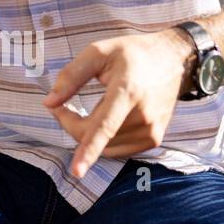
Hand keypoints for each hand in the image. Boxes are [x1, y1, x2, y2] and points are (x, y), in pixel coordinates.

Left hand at [43, 28, 194, 177]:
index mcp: (127, 91)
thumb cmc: (131, 53)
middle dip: (70, 123)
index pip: (105, 126)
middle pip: (96, 137)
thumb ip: (70, 77)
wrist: (174, 60)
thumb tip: (48, 103)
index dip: (88, 150)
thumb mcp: (97, 52)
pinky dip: (103, 140)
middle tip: (60, 104)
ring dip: (87, 133)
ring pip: (104, 147)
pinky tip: (104, 118)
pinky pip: (117, 149)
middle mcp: (143, 116)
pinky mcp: (154, 139)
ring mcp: (152, 131)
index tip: (76, 171)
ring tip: (86, 108)